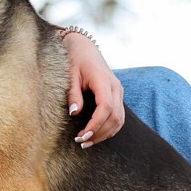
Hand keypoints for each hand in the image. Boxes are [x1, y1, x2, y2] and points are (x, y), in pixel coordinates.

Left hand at [63, 30, 124, 147]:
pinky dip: (109, 128)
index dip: (96, 124)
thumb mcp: (70, 74)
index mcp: (104, 81)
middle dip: (99, 133)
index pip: (106, 108)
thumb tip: (74, 113)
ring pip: (119, 119)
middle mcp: (116, 87)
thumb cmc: (75, 60)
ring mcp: (118, 92)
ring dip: (105, 134)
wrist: (84, 48)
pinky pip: (119, 116)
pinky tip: (96, 135)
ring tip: (87, 142)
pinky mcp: (117, 96)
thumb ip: (73, 93)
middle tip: (81, 142)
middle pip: (115, 117)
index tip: (82, 135)